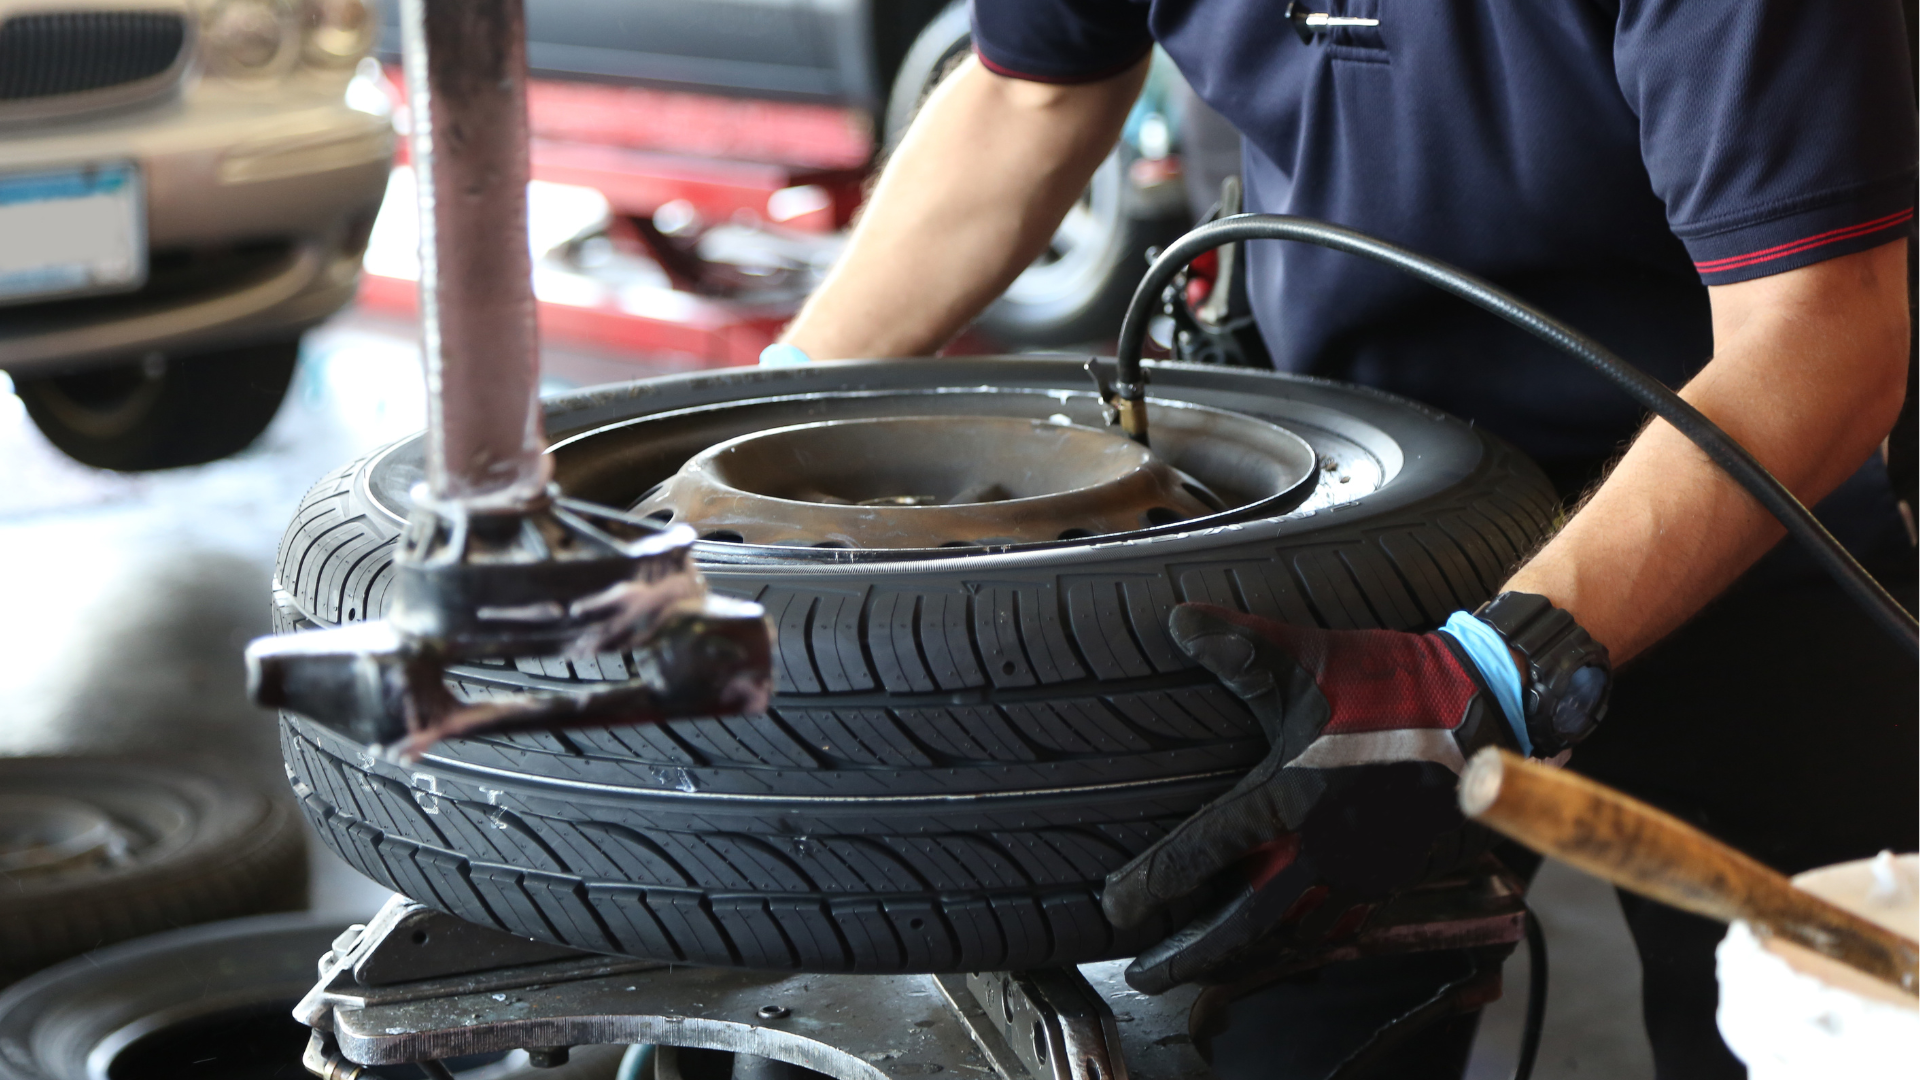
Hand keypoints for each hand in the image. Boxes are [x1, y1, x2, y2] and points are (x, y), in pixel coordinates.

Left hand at [1101, 603, 1526, 992]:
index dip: (1152, 882)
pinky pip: (1335, 932)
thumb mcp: (1310, 658)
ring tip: (1200, 974)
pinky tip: (1278, 953)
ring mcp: (1358, 873)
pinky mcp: (1388, 880)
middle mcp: (1320, 848)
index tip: (1116, 905)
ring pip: (1288, 938)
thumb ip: (1238, 644)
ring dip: (1241, 959)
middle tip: (1145, 975)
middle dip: (1190, 954)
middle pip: (1241, 923)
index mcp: (1289, 797)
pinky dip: (1297, 949)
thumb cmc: (1395, 686)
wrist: (1486, 711)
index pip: (1203, 851)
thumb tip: (1178, 620)